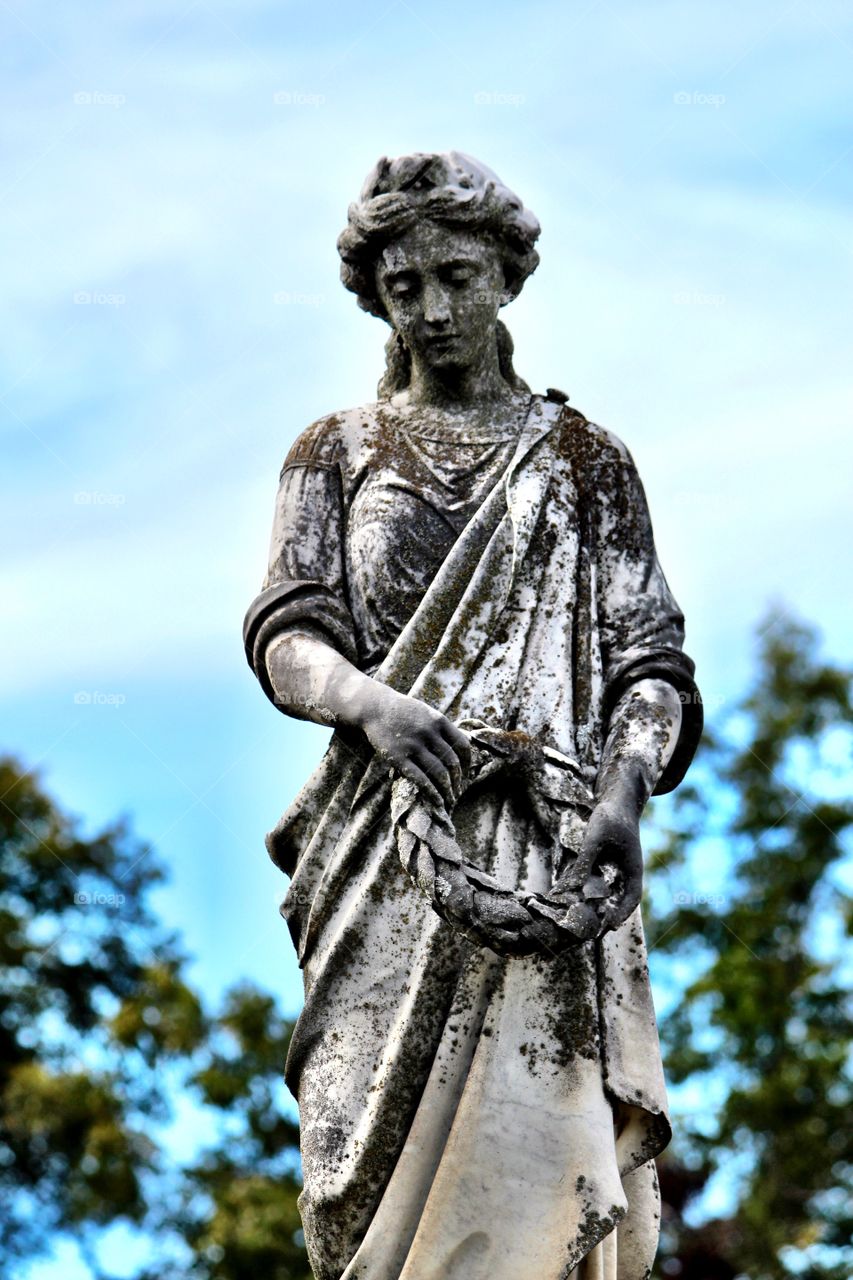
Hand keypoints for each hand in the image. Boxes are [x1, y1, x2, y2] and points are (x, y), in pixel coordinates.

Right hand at [355, 683, 470, 810]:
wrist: (374, 707)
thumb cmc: (402, 712)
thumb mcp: (425, 713)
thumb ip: (441, 728)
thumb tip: (458, 749)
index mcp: (439, 721)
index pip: (462, 745)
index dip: (467, 763)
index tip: (467, 775)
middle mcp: (429, 732)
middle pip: (452, 762)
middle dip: (458, 781)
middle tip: (458, 792)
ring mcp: (413, 745)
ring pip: (439, 773)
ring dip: (448, 790)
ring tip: (450, 800)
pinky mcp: (398, 756)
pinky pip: (420, 778)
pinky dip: (431, 793)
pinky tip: (437, 802)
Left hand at [564, 799, 643, 932]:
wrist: (614, 801)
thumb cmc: (610, 817)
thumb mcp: (596, 838)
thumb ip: (585, 860)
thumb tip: (572, 885)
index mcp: (633, 868)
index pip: (632, 897)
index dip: (622, 913)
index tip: (610, 926)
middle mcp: (625, 873)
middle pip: (618, 901)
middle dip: (605, 917)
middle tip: (588, 933)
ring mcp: (615, 870)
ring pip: (605, 894)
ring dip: (593, 907)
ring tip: (576, 921)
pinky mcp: (603, 865)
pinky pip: (594, 883)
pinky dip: (584, 892)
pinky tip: (568, 897)